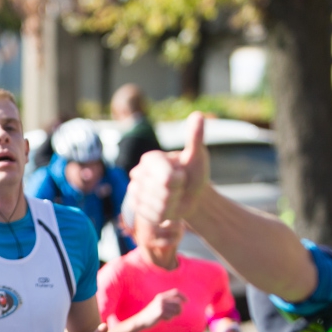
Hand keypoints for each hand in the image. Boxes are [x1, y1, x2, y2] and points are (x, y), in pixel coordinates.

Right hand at [129, 111, 208, 230]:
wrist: (191, 195)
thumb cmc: (194, 173)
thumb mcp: (197, 156)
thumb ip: (195, 137)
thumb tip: (197, 114)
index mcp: (150, 159)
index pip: (165, 178)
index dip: (179, 181)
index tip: (182, 176)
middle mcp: (138, 173)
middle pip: (161, 193)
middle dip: (176, 194)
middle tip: (179, 188)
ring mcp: (134, 191)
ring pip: (157, 207)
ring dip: (172, 205)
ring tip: (173, 197)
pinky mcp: (135, 208)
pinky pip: (152, 217)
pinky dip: (165, 215)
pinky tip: (167, 207)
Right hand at [148, 289, 185, 326]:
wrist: (140, 320)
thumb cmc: (151, 314)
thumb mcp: (158, 305)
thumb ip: (167, 302)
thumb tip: (180, 304)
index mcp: (161, 296)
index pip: (176, 292)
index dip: (183, 296)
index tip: (187, 302)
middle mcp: (161, 299)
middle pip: (178, 302)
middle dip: (180, 309)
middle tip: (177, 314)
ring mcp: (161, 305)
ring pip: (176, 309)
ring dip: (174, 314)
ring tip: (168, 317)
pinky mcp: (161, 312)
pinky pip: (171, 315)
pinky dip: (169, 318)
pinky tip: (164, 319)